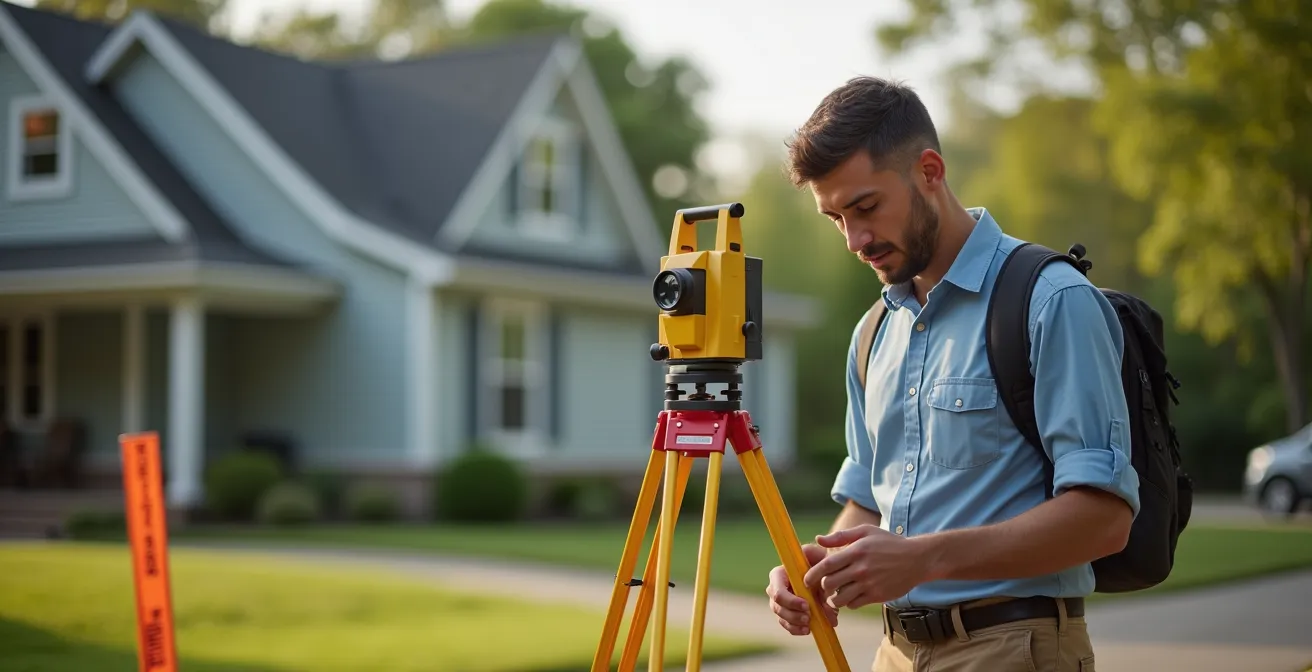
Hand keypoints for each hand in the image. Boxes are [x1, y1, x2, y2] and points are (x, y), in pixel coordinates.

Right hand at [765, 543, 837, 635]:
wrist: (824, 571)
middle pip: (777, 606)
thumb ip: (821, 572)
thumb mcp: (820, 559)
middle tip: (809, 617)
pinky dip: (796, 629)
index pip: (777, 591)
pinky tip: (808, 630)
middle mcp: (775, 589)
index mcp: (778, 574)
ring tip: (809, 625)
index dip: (790, 600)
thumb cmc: (819, 561)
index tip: (806, 605)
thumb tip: (825, 593)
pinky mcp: (787, 614)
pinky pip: (787, 625)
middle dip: (793, 614)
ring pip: (781, 617)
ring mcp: (779, 603)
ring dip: (795, 623)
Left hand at [803, 524, 931, 609]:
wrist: (917, 559)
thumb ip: (840, 536)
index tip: (806, 579)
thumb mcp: (866, 532)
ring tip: (835, 595)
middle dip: (822, 587)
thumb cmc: (889, 543)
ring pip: (840, 599)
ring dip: (834, 599)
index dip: (812, 574)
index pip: (826, 565)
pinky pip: (854, 605)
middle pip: (829, 584)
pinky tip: (851, 596)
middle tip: (823, 587)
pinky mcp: (877, 596)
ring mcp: (869, 584)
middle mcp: (861, 569)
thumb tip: (818, 539)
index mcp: (856, 551)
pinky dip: (849, 603)